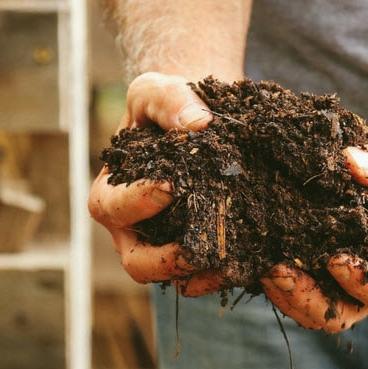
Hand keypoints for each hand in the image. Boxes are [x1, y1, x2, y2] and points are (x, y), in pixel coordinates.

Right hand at [89, 72, 225, 293]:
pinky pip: (208, 274)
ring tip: (234, 264)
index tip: (171, 185)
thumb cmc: (167, 106)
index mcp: (112, 192)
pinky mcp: (199, 250)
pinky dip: (228, 272)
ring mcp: (166, 245)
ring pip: (176, 278)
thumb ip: (169, 100)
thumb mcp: (158, 90)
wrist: (198, 117)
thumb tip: (197, 124)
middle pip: (138, 263)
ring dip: (203, 276)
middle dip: (167, 261)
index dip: (137, 201)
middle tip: (200, 247)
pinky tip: (254, 260)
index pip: (112, 207)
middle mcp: (134, 229)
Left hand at [261, 133, 367, 331]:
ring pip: (316, 308)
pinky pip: (303, 284)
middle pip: (342, 315)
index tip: (335, 258)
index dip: (360, 284)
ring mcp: (350, 282)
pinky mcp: (327, 269)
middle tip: (277, 269)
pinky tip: (259, 253)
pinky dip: (282, 276)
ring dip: (287, 293)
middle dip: (307, 298)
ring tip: (262, 265)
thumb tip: (349, 160)